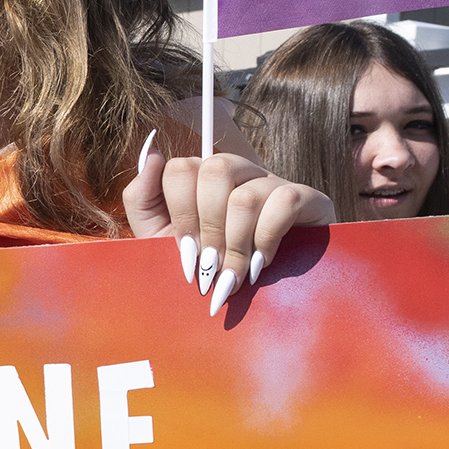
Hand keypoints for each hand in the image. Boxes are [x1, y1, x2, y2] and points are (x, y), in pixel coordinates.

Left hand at [123, 133, 331, 316]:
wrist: (256, 295)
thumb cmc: (204, 265)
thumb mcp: (159, 238)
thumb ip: (142, 198)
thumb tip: (151, 152)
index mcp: (200, 178)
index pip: (180, 168)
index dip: (181, 214)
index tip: (186, 251)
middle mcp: (238, 171)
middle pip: (215, 171)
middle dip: (209, 228)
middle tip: (210, 264)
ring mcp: (272, 181)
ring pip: (246, 195)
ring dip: (236, 243)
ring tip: (234, 274)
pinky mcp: (307, 197)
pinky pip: (284, 202)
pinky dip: (266, 240)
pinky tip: (261, 263)